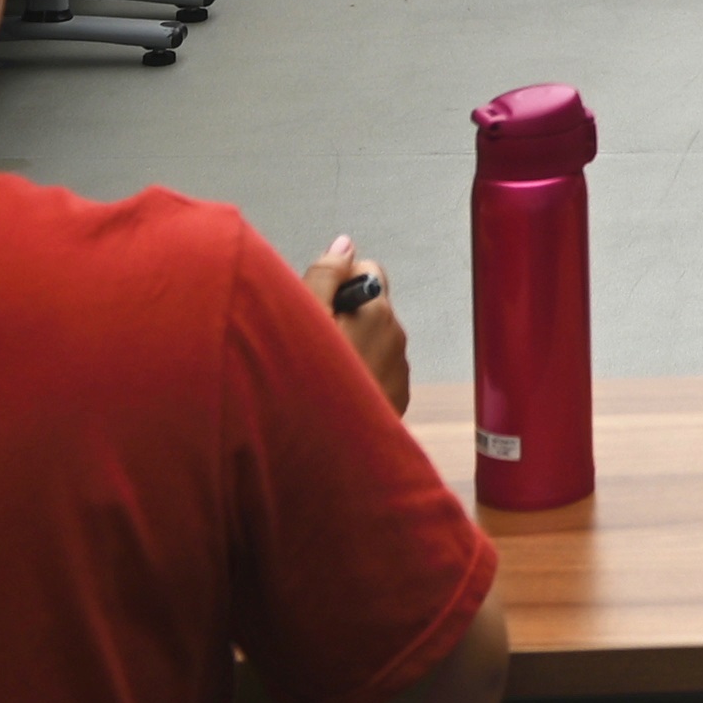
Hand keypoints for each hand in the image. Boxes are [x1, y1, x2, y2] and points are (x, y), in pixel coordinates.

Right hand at [314, 238, 410, 409]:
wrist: (324, 457)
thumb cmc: (309, 386)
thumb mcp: (303, 316)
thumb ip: (326, 273)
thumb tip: (344, 245)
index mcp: (378, 311)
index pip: (366, 270)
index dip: (336, 282)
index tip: (317, 305)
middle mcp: (396, 339)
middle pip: (367, 307)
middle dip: (341, 317)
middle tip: (310, 344)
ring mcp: (399, 373)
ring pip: (370, 342)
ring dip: (349, 349)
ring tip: (318, 375)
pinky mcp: (394, 402)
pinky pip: (375, 374)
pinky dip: (357, 377)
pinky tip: (332, 395)